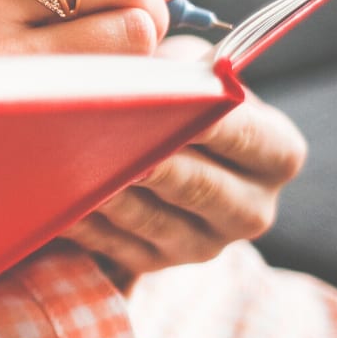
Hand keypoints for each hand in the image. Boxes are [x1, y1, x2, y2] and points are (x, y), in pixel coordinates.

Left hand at [63, 38, 307, 276]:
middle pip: (202, 188)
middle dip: (156, 163)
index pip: (248, 138)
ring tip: (77, 167)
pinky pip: (116, 247)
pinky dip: (87, 222)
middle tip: (116, 141)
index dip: (209, 121)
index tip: (174, 102)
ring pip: (154, 221)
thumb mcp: (194, 72)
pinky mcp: (156, 265)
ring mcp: (204, 245)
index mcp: (277, 156)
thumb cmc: (181, 94)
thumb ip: (185, 73)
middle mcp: (252, 210)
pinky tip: (59, 199)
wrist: (166, 144)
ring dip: (112, 194)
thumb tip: (155, 75)